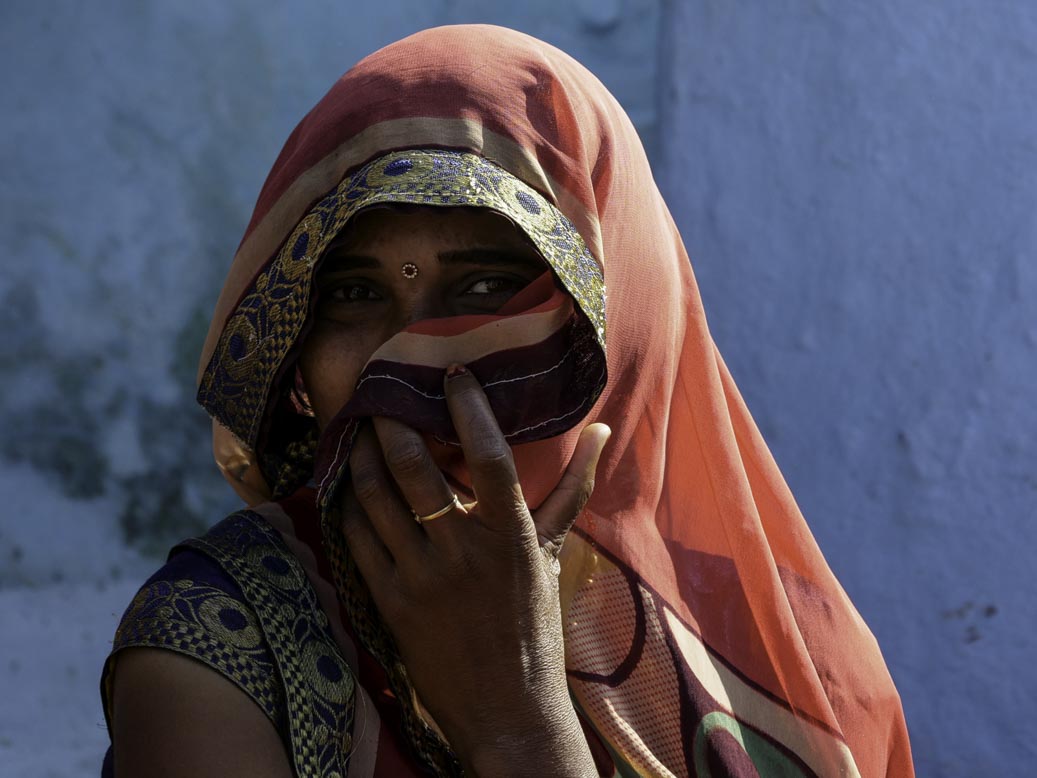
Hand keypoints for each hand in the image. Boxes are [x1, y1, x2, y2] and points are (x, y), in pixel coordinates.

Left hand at [337, 364, 609, 776]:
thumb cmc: (534, 623)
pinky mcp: (390, 604)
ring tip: (358, 431)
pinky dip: (349, 503)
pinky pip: (357, 538)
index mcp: (511, 536)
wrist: (507, 708)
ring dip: (361, 456)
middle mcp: (464, 553)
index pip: (490, 457)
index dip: (468, 410)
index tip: (451, 375)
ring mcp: (422, 579)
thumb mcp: (553, 553)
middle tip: (380, 397)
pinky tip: (348, 484)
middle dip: (390, 424)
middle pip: (414, 470)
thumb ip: (573, 488)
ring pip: (375, 498)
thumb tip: (603, 430)